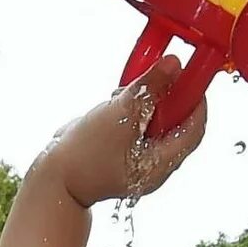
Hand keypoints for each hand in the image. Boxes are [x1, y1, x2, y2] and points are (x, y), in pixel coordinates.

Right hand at [38, 59, 208, 210]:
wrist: (51, 182)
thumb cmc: (83, 158)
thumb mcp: (121, 114)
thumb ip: (150, 87)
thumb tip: (174, 64)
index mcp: (162, 164)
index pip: (195, 128)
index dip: (196, 99)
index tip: (188, 76)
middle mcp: (154, 167)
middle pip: (175, 124)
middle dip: (164, 98)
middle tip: (152, 81)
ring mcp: (136, 163)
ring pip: (154, 124)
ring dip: (143, 103)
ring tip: (123, 97)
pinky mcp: (120, 157)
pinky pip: (135, 129)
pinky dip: (129, 113)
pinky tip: (113, 106)